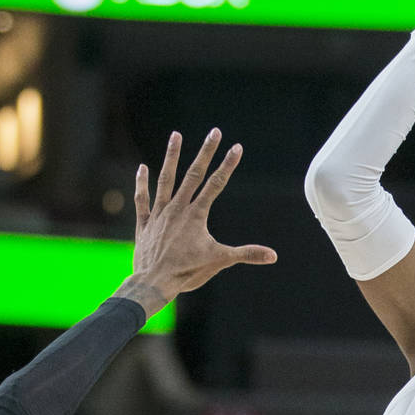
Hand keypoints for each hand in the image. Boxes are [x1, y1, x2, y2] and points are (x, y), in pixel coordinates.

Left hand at [118, 129, 276, 316]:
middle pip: (193, 174)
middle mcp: (177, 209)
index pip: (216, 184)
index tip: (236, 147)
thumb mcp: (219, 261)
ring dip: (172, 156)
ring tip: (176, 135)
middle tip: (214, 132)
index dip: (227, 165)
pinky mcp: (145, 223)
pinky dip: (142, 183)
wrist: (153, 283)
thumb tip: (273, 255)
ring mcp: (159, 214)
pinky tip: (142, 167)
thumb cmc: (186, 272)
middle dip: (205, 152)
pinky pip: (142, 199)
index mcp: (196, 215)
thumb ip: (246, 254)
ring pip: (166, 179)